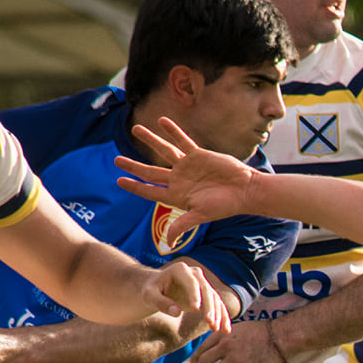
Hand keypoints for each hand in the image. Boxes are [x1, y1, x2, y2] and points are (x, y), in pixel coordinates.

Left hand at [114, 117, 258, 236]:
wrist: (245, 190)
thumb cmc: (225, 206)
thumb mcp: (201, 215)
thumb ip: (182, 225)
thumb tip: (168, 241)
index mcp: (177, 195)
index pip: (151, 191)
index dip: (135, 186)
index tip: (119, 181)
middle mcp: (180, 179)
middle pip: (151, 171)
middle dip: (133, 166)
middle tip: (116, 160)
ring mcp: (188, 166)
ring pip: (164, 151)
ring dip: (150, 140)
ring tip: (136, 128)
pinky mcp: (198, 154)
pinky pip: (182, 140)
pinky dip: (172, 131)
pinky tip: (162, 121)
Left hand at [141, 261, 231, 335]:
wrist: (157, 289)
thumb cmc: (151, 292)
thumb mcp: (149, 296)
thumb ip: (160, 303)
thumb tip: (176, 312)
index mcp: (180, 269)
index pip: (191, 282)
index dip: (195, 295)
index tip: (196, 310)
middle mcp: (195, 273)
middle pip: (206, 290)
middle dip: (210, 307)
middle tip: (210, 323)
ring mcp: (203, 283)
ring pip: (214, 298)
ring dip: (217, 314)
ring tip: (215, 329)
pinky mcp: (207, 294)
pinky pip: (218, 304)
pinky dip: (223, 317)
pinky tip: (226, 330)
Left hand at [190, 319, 286, 362]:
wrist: (279, 337)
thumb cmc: (264, 332)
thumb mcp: (240, 328)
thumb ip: (227, 335)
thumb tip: (220, 344)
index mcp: (222, 335)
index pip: (203, 347)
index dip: (196, 356)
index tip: (194, 362)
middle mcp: (224, 346)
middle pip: (204, 361)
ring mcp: (232, 358)